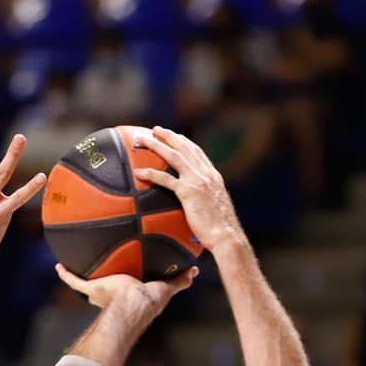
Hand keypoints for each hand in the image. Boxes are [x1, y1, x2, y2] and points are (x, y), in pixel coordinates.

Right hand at [54, 262, 196, 315]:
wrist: (130, 305)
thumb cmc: (148, 301)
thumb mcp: (166, 288)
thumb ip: (178, 281)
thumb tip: (194, 272)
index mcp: (132, 295)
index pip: (132, 287)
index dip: (132, 281)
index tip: (131, 274)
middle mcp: (115, 296)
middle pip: (109, 285)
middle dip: (107, 278)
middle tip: (105, 266)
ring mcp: (101, 293)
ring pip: (90, 284)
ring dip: (85, 275)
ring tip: (79, 262)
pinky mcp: (92, 289)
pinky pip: (75, 280)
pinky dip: (66, 274)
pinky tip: (59, 265)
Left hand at [133, 126, 244, 250]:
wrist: (226, 235)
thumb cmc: (220, 228)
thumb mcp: (215, 207)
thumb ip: (206, 199)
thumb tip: (197, 204)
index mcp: (213, 176)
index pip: (197, 152)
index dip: (184, 142)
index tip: (174, 136)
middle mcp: (206, 174)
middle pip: (185, 148)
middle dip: (169, 136)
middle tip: (155, 130)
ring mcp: (197, 181)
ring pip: (174, 156)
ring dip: (157, 145)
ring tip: (144, 140)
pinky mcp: (188, 192)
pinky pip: (166, 180)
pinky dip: (151, 174)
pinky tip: (139, 172)